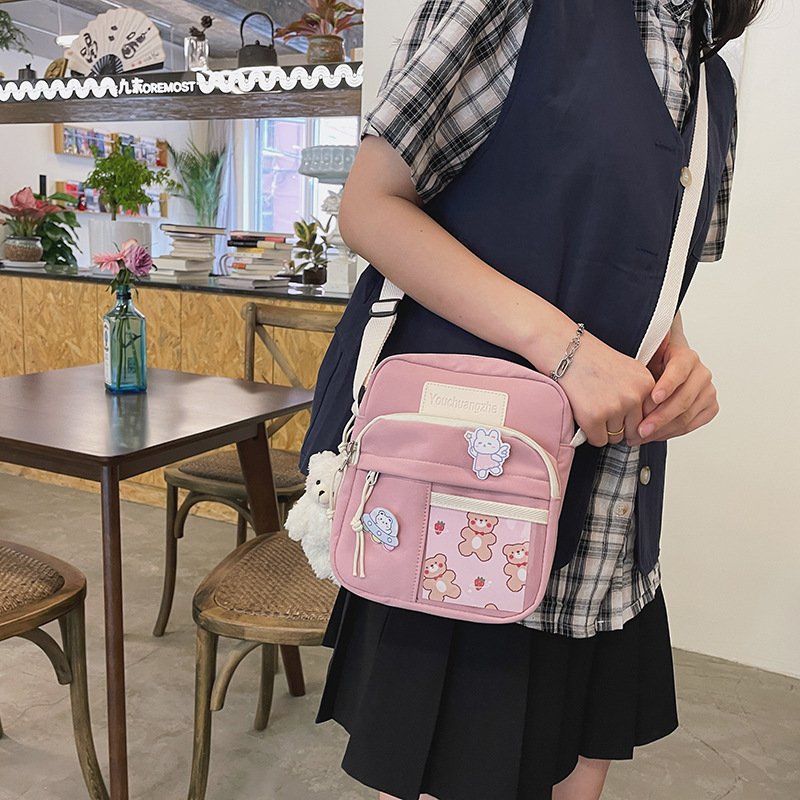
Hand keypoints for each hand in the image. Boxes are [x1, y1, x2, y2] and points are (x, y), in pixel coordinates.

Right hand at [557, 331, 655, 446]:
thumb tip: (644, 427)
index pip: (650, 417)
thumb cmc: (593, 361)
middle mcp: (634, 396)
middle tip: (605, 412)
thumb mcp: (628, 371)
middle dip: (620, 427)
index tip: (624, 415)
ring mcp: (614, 408)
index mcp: (647, 383)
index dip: (635, 419)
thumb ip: (640, 393)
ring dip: (603, 429)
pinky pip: (599, 440)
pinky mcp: (594, 417)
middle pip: (634, 430)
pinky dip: (591, 433)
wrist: (566, 352)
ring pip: (616, 437)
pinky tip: (585, 415)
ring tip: (593, 408)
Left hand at [629, 341, 718, 444]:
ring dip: (662, 430)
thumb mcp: (646, 360)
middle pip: (683, 399)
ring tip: (642, 436)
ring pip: (686, 416)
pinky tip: (655, 435)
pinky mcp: (710, 407)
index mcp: (686, 357)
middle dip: (660, 417)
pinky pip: (691, 425)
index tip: (653, 397)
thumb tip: (632, 388)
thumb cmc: (654, 365)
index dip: (667, 385)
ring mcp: (707, 391)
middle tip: (641, 429)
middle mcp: (701, 373)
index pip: (679, 371)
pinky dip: (670, 433)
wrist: (666, 369)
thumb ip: (643, 371)